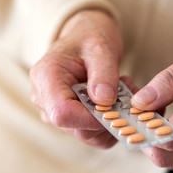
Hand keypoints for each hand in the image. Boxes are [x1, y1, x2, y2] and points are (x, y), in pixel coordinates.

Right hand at [29, 10, 122, 148]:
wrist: (84, 38)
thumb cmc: (89, 37)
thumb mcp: (100, 47)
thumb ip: (103, 73)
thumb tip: (104, 101)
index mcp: (46, 77)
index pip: (61, 113)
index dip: (91, 117)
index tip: (115, 105)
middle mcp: (44, 100)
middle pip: (75, 128)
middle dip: (107, 117)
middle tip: (127, 91)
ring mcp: (54, 113)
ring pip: (87, 135)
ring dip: (112, 119)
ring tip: (123, 91)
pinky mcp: (68, 121)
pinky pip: (93, 135)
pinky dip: (111, 123)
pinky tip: (117, 102)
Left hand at [131, 27, 172, 168]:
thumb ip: (168, 82)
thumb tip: (141, 102)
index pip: (171, 137)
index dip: (145, 129)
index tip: (131, 113)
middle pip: (168, 156)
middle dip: (146, 138)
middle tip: (137, 114)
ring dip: (155, 142)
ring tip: (150, 114)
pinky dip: (167, 144)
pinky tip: (163, 121)